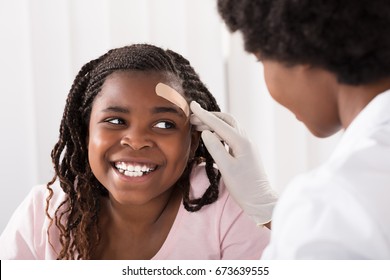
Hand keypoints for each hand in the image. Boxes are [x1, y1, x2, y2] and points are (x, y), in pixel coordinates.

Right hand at [190, 101, 277, 225]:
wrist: (260, 200)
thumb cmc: (244, 187)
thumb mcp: (227, 168)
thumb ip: (215, 148)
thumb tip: (206, 132)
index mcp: (241, 142)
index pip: (219, 124)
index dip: (204, 115)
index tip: (192, 105)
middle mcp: (245, 140)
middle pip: (226, 120)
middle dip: (209, 117)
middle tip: (193, 118)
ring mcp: (246, 145)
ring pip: (229, 127)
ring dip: (215, 124)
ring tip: (199, 126)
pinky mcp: (245, 152)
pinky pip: (231, 135)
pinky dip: (220, 132)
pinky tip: (212, 137)